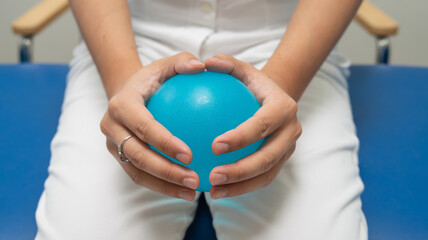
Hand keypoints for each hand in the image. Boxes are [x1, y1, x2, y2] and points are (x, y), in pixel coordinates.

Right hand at [100, 53, 204, 200]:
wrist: (125, 93)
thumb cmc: (152, 80)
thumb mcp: (165, 65)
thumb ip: (182, 62)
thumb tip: (201, 66)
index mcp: (121, 104)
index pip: (143, 126)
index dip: (164, 142)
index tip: (190, 155)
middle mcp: (112, 127)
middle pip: (138, 155)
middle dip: (166, 172)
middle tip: (195, 179)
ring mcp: (113, 145)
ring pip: (137, 171)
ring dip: (165, 186)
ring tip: (193, 193)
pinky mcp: (119, 157)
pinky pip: (140, 175)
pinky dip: (161, 186)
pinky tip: (187, 190)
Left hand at [205, 55, 301, 198]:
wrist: (276, 99)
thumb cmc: (253, 84)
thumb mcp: (242, 69)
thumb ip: (225, 64)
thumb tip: (205, 62)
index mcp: (283, 107)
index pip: (262, 124)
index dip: (241, 137)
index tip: (214, 146)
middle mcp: (291, 130)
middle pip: (268, 156)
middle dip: (241, 170)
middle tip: (213, 176)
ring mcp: (288, 148)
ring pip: (267, 173)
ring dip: (240, 186)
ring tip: (213, 191)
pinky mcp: (282, 160)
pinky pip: (263, 179)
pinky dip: (242, 188)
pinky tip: (217, 191)